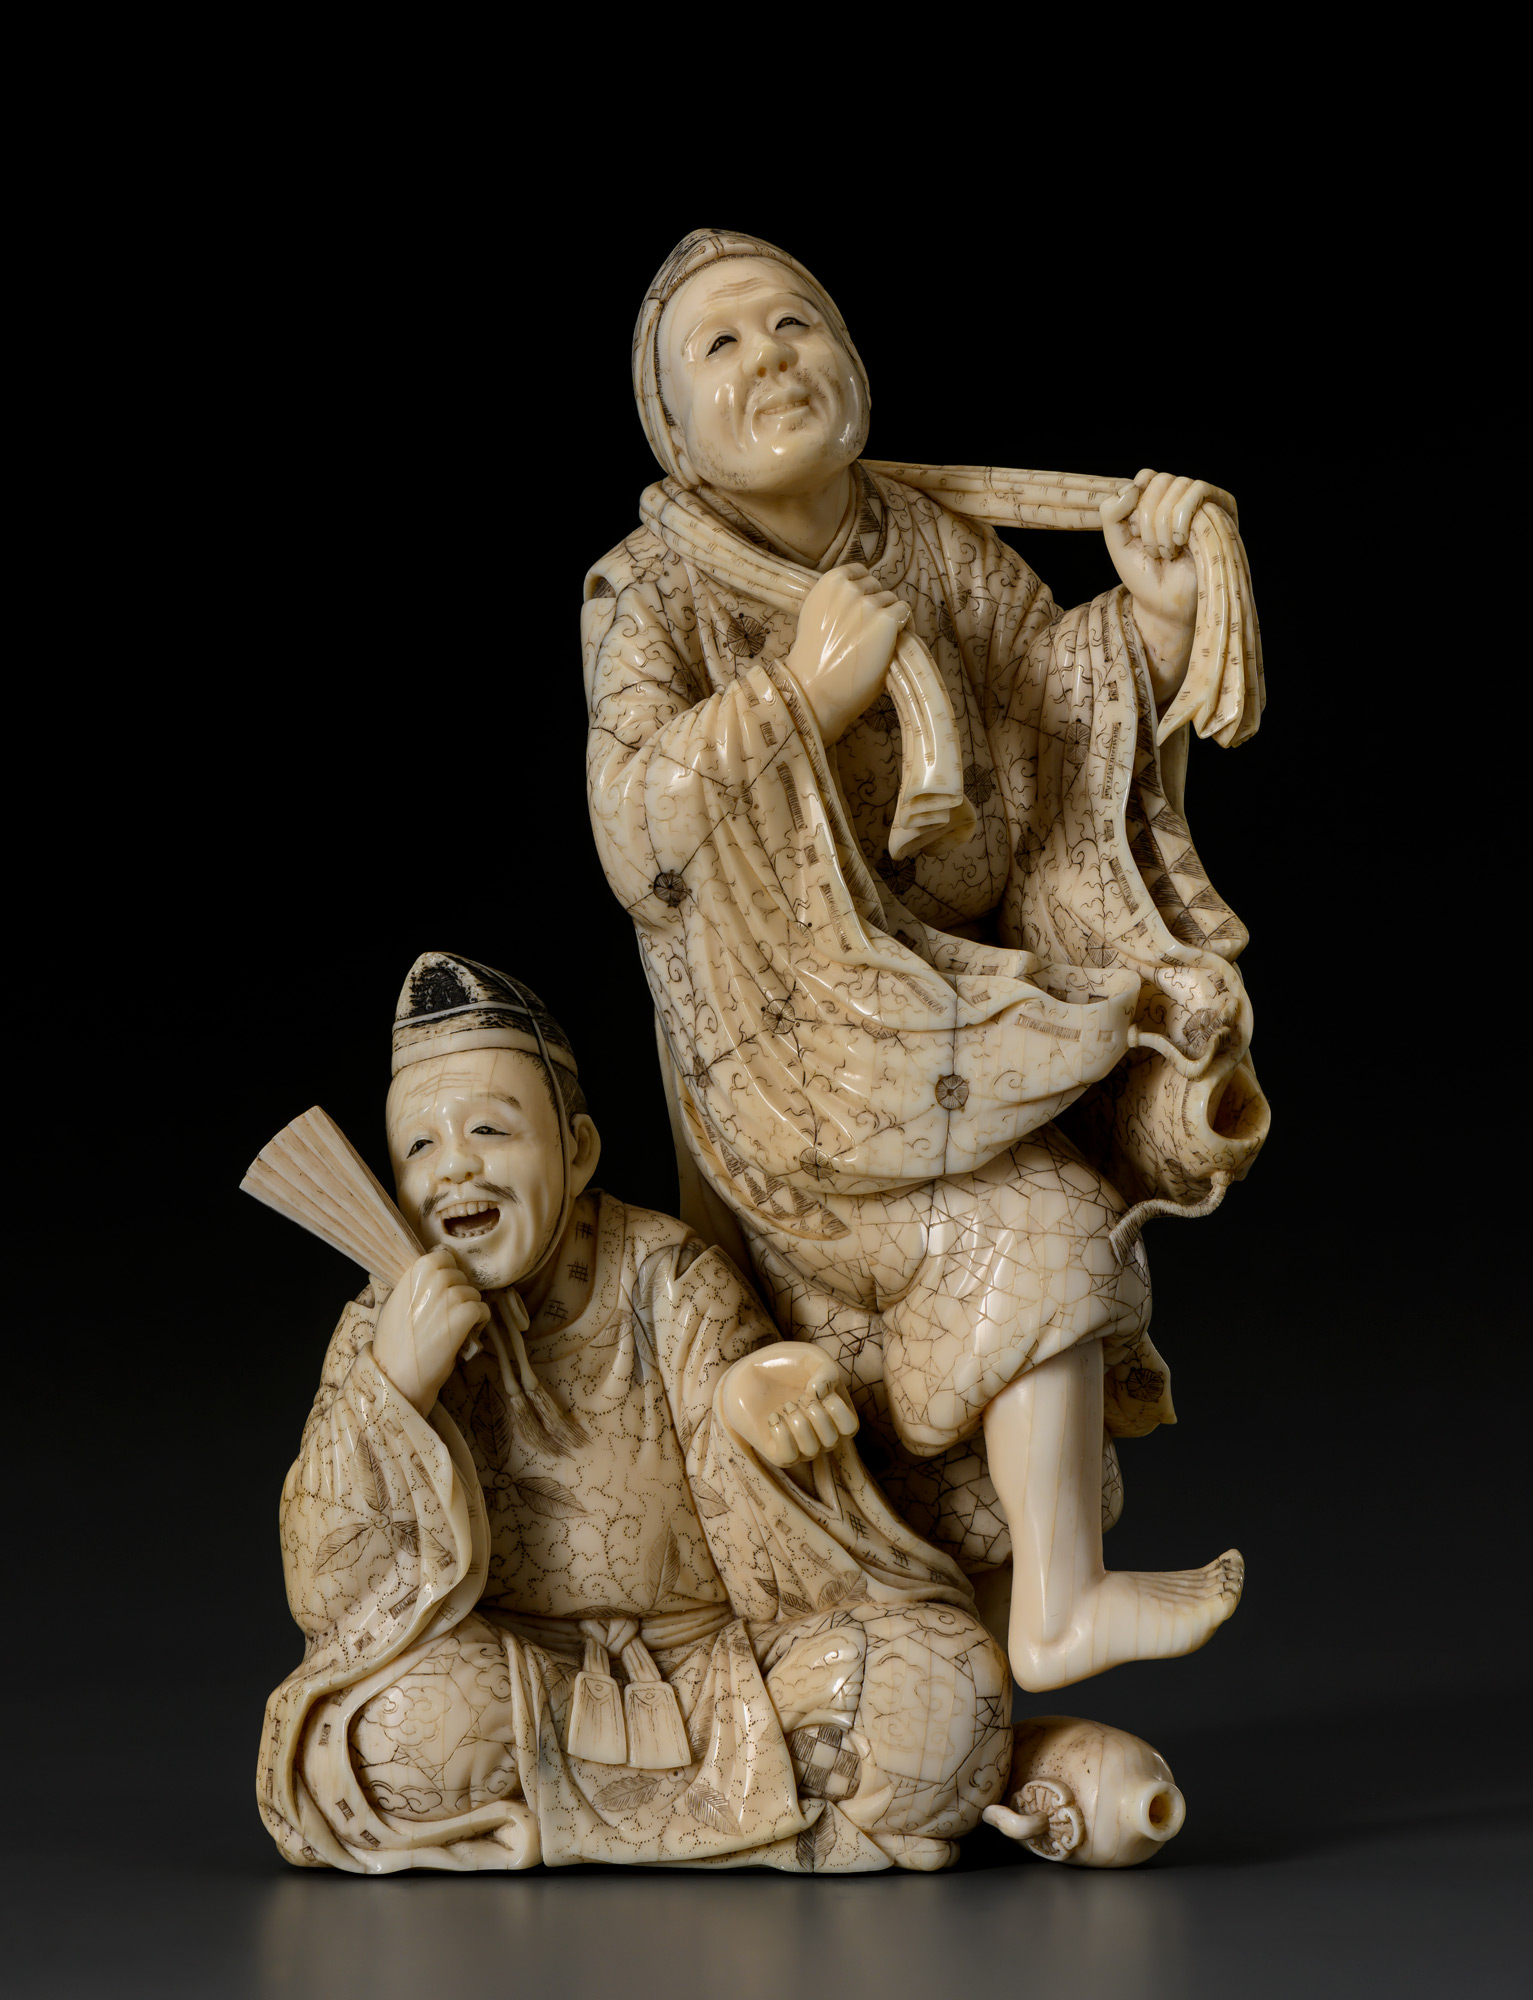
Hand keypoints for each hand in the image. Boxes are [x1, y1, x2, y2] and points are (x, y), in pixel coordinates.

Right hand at [372, 1247, 489, 1414]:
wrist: (397, 1373)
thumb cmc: (395, 1342)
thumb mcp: (396, 1301)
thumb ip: (416, 1284)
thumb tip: (435, 1273)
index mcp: (415, 1271)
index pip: (445, 1256)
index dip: (448, 1274)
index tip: (442, 1294)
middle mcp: (434, 1277)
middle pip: (461, 1276)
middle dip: (459, 1295)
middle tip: (445, 1317)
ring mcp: (450, 1294)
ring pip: (473, 1294)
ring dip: (468, 1311)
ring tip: (451, 1329)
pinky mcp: (464, 1314)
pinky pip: (483, 1310)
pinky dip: (478, 1323)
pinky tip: (463, 1336)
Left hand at [719, 1343, 859, 1466]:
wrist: (750, 1372)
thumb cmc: (786, 1366)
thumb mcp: (813, 1359)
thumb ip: (827, 1371)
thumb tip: (821, 1396)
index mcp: (836, 1416)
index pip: (850, 1427)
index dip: (835, 1407)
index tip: (816, 1389)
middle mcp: (822, 1436)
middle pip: (832, 1440)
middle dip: (813, 1413)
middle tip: (797, 1397)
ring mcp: (801, 1448)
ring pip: (811, 1449)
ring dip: (796, 1421)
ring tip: (785, 1405)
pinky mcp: (778, 1454)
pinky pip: (788, 1455)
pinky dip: (780, 1432)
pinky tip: (773, 1417)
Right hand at [785, 563, 909, 745]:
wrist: (814, 689)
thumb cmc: (813, 663)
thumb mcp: (817, 619)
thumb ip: (835, 603)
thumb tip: (861, 600)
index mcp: (827, 584)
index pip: (857, 573)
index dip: (864, 591)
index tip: (863, 608)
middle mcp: (848, 588)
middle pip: (876, 587)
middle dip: (876, 605)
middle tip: (872, 631)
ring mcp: (868, 603)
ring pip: (892, 600)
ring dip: (891, 616)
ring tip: (884, 640)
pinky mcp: (886, 620)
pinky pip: (905, 612)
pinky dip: (905, 625)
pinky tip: (898, 640)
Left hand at [1102, 471, 1208, 704]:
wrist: (1167, 605)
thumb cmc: (1145, 577)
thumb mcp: (1117, 543)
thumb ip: (1110, 512)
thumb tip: (1133, 486)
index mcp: (1159, 501)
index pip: (1146, 477)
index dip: (1136, 503)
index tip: (1135, 535)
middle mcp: (1182, 497)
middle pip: (1160, 479)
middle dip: (1148, 517)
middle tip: (1153, 550)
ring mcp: (1203, 502)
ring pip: (1178, 484)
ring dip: (1164, 523)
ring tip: (1168, 552)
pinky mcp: (1223, 509)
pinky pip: (1198, 490)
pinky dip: (1180, 517)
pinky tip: (1180, 543)